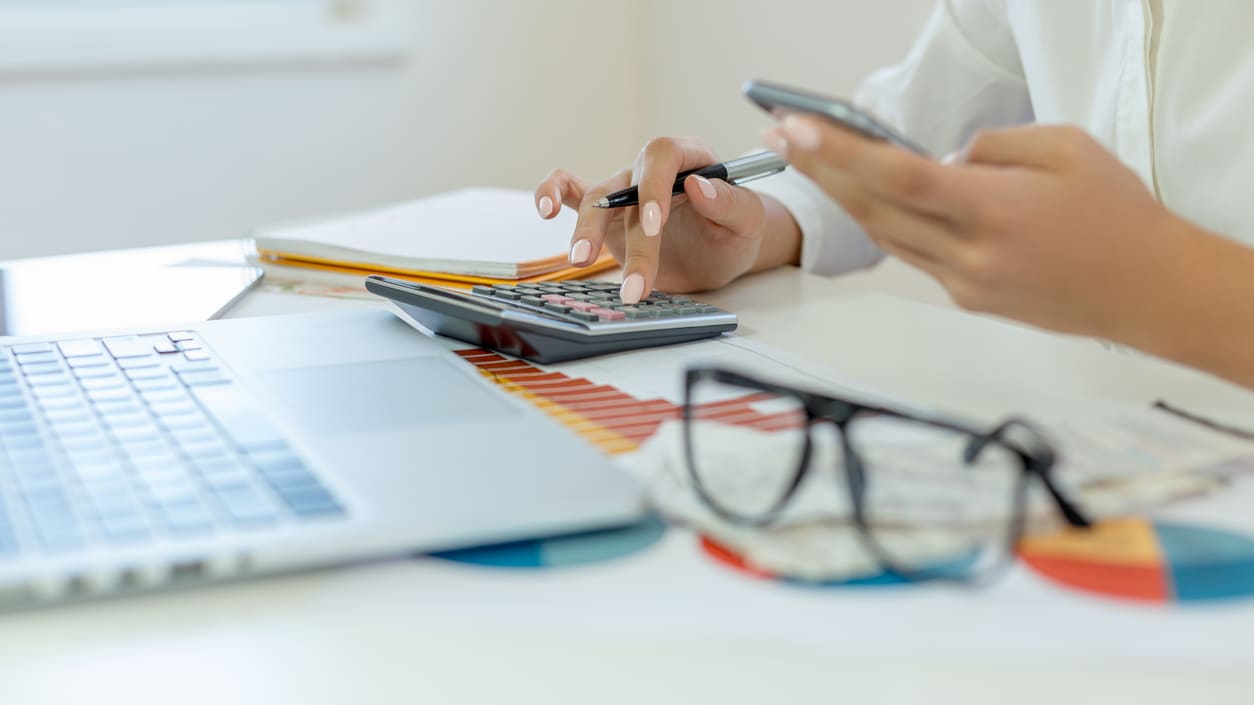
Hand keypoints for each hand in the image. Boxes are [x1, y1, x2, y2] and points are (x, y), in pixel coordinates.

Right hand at [534, 137, 798, 302]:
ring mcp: (624, 189)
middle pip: (627, 187)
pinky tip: (545, 210)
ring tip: (581, 260)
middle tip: (634, 282)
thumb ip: (729, 204)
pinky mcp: (606, 213)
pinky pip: (571, 192)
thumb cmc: (734, 233)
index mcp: (689, 158)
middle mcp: (651, 170)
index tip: (654, 224)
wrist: (719, 254)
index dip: (653, 185)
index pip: (663, 154)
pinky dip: (552, 193)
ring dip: (587, 231)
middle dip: (629, 238)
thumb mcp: (747, 223)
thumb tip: (698, 184)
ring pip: (595, 199)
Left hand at [766, 117, 1183, 341]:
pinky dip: (890, 222)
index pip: (900, 179)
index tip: (798, 131)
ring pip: (886, 236)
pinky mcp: (968, 300)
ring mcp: (965, 284)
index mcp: (994, 212)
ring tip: (811, 160)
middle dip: (820, 171)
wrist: (1150, 292)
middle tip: (780, 137)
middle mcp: (970, 255)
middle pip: (874, 211)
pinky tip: (872, 196)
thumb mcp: (1065, 148)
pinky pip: (915, 255)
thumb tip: (941, 158)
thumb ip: (992, 146)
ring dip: (844, 197)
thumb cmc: (1118, 215)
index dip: (842, 155)